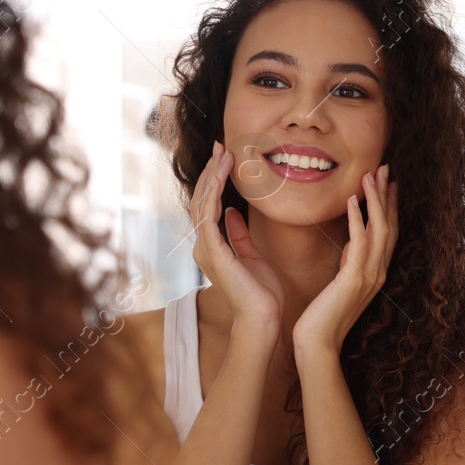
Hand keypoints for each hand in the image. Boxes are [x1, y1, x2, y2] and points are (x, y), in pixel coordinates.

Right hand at [189, 141, 283, 330]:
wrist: (263, 318)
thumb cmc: (262, 294)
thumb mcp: (252, 256)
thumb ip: (239, 235)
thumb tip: (232, 213)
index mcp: (212, 247)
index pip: (209, 206)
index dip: (216, 180)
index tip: (226, 157)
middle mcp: (204, 246)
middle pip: (201, 200)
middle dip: (211, 171)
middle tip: (221, 146)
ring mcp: (205, 249)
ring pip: (201, 203)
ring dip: (212, 176)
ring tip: (223, 153)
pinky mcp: (212, 251)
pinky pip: (207, 214)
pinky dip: (214, 191)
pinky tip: (222, 174)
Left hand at [293, 164, 398, 358]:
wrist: (318, 345)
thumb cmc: (323, 317)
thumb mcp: (340, 284)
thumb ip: (349, 263)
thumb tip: (352, 243)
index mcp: (375, 273)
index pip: (388, 232)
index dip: (389, 205)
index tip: (388, 182)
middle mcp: (378, 272)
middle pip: (390, 225)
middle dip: (388, 195)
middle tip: (385, 167)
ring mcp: (369, 276)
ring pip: (379, 229)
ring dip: (375, 199)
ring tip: (370, 174)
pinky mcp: (353, 280)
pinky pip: (359, 243)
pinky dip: (357, 219)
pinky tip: (351, 200)